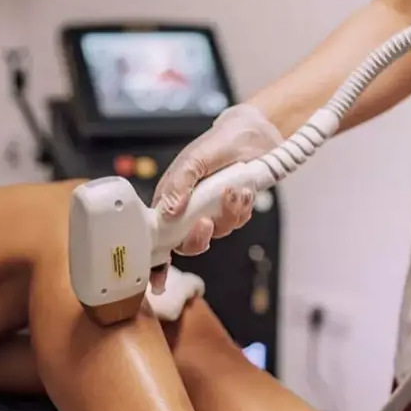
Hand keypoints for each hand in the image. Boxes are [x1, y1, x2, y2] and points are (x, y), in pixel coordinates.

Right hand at [150, 104, 282, 291]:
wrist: (253, 134)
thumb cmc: (219, 141)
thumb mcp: (195, 158)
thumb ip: (180, 183)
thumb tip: (168, 211)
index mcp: (170, 199)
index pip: (158, 235)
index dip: (157, 260)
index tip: (159, 277)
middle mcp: (188, 209)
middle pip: (188, 243)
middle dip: (199, 237)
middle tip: (206, 222)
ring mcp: (211, 211)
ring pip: (217, 233)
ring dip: (228, 215)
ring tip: (235, 191)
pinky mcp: (232, 211)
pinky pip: (236, 223)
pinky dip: (242, 210)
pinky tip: (244, 192)